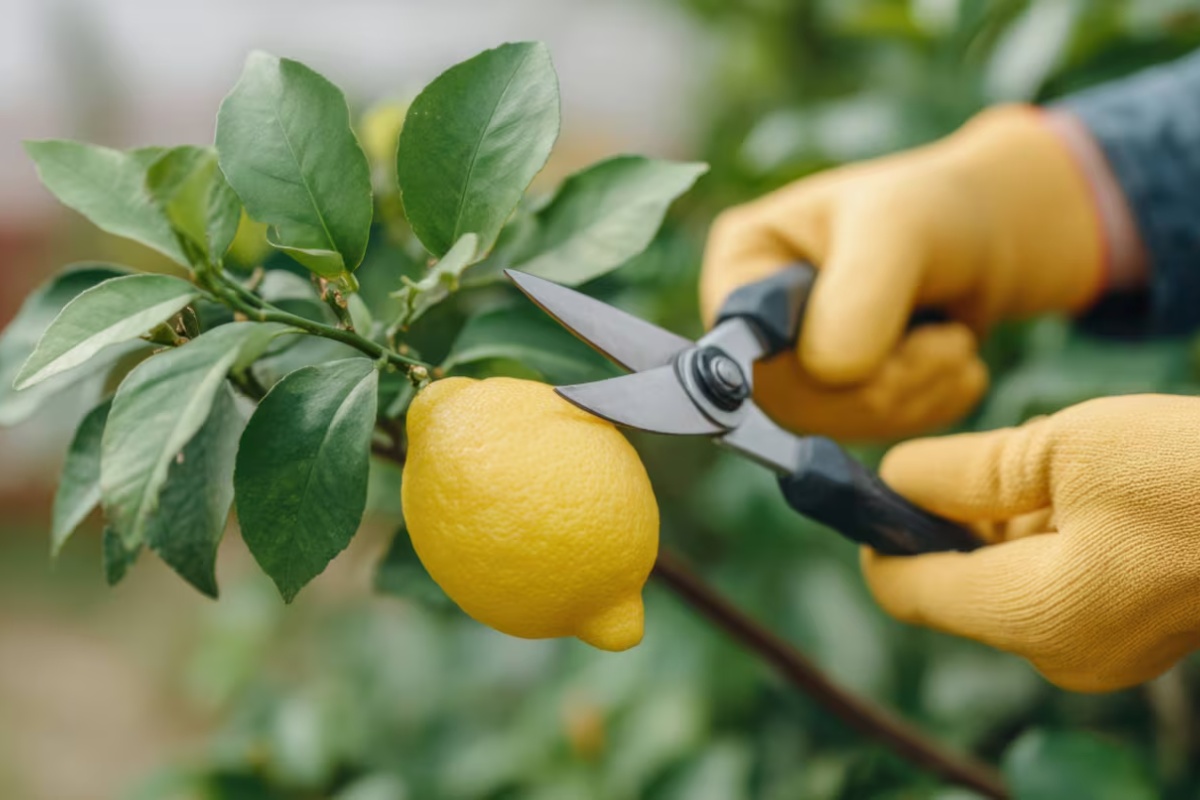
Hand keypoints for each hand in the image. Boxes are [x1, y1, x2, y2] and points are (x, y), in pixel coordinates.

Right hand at [701, 105, 1104, 440]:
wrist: (981, 241)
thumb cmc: (930, 213)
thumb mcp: (896, 228)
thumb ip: (859, 295)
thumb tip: (829, 375)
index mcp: (738, 271)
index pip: (745, 351)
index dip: (819, 363)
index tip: (905, 333)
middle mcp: (751, 331)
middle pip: (795, 402)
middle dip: (890, 378)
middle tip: (949, 338)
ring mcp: (789, 376)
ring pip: (840, 427)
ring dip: (920, 391)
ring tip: (953, 341)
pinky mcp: (832, 410)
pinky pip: (875, 437)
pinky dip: (930, 408)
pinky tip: (948, 364)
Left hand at [862, 395, 1199, 691]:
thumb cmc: (1195, 470)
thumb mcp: (1061, 448)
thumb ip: (962, 474)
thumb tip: (892, 478)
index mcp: (1033, 614)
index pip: (908, 589)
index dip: (879, 534)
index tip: (872, 483)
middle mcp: (1058, 652)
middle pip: (956, 585)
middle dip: (951, 520)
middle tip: (981, 455)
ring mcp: (1101, 651)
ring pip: (1006, 581)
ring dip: (1002, 522)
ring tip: (1057, 467)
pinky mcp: (1132, 634)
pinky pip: (1054, 586)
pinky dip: (1045, 538)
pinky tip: (1085, 492)